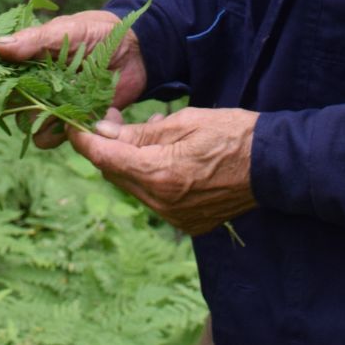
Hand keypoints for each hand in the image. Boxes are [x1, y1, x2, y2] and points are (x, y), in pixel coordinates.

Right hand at [0, 10, 146, 147]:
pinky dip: (76, 131)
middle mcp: (36, 88)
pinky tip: (94, 114)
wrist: (135, 49)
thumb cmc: (96, 32)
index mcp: (27, 63)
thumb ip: (35, 40)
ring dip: (50, 123)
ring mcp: (56, 106)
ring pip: (35, 128)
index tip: (6, 89)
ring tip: (74, 107)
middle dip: (27, 108)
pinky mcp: (76, 121)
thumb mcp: (65, 30)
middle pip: (15, 110)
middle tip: (52, 96)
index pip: (1, 80)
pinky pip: (64, 137)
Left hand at [68, 106, 258, 236]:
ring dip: (130, 164)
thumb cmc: (230, 133)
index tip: (72, 126)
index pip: (104, 158)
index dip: (84, 141)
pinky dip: (150, 179)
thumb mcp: (183, 121)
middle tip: (111, 124)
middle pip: (115, 175)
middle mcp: (161, 202)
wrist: (272, 165)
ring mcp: (174, 217)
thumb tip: (103, 132)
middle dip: (107, 150)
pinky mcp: (186, 223)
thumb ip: (138, 132)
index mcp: (159, 173)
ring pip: (133, 188)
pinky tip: (166, 159)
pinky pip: (154, 200)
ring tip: (148, 136)